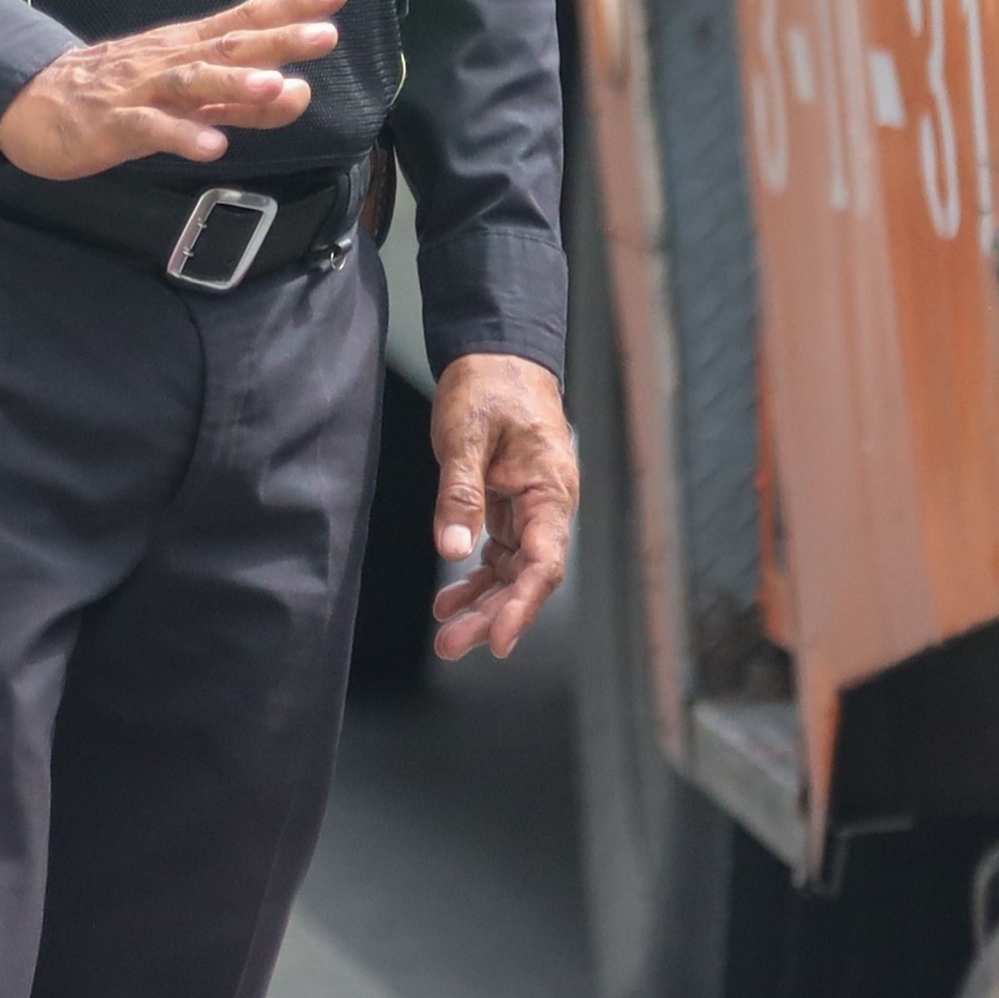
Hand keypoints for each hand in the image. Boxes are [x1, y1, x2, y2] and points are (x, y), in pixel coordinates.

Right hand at [0, 0, 345, 179]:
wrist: (34, 103)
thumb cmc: (119, 95)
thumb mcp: (190, 98)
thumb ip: (244, 101)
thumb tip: (300, 91)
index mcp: (189, 47)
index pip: (247, 20)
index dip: (291, 6)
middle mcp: (170, 59)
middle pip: (228, 45)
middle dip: (278, 39)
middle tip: (324, 33)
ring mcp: (141, 90)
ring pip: (192, 82)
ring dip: (235, 84)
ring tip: (275, 86)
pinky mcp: (113, 124)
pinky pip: (150, 129)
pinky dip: (182, 136)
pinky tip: (212, 147)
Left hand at [428, 352, 577, 660]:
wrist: (497, 353)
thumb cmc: (490, 386)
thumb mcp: (465, 437)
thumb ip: (461, 493)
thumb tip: (454, 549)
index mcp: (550, 490)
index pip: (545, 563)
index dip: (523, 606)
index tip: (499, 639)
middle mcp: (548, 506)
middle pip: (529, 577)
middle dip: (494, 615)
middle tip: (453, 645)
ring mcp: (532, 509)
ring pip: (514, 572)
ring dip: (484, 604)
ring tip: (448, 635)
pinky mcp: (512, 506)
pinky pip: (500, 553)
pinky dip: (478, 578)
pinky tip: (451, 599)